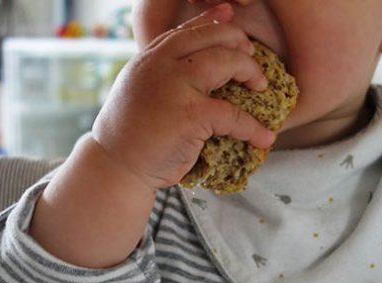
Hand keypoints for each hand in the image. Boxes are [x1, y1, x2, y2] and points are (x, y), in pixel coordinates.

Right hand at [90, 2, 275, 190]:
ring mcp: (177, 87)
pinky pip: (233, 114)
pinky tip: (264, 137)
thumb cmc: (128, 138)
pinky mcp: (192, 115)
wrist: (117, 166)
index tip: (230, 16)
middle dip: (238, 42)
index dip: (212, 20)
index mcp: (150, 59)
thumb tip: (189, 72)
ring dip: (250, 71)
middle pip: (211, 37)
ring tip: (262, 87)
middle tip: (252, 59)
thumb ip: (160, 76)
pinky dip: (253, 128)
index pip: (186, 30)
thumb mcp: (139, 93)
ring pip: (226, 61)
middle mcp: (162, 65)